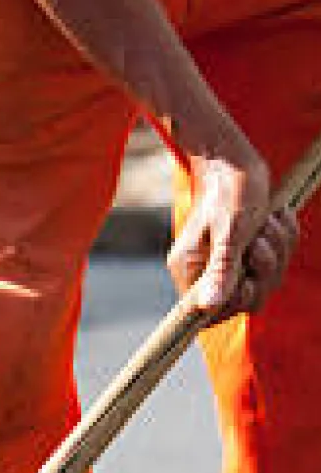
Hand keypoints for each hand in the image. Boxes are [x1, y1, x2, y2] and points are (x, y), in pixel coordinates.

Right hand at [169, 147, 300, 320]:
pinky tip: (278, 219)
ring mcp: (224, 261)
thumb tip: (207, 307)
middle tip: (263, 240)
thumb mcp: (232, 231)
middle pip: (245, 298)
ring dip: (278, 251)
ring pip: (264, 279)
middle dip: (265, 270)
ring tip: (270, 222)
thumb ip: (221, 270)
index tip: (248, 279)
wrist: (234, 158)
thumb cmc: (231, 190)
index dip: (237, 301)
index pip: (211, 313)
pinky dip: (282, 241)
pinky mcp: (242, 249)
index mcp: (191, 270)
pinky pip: (273, 261)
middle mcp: (203, 271)